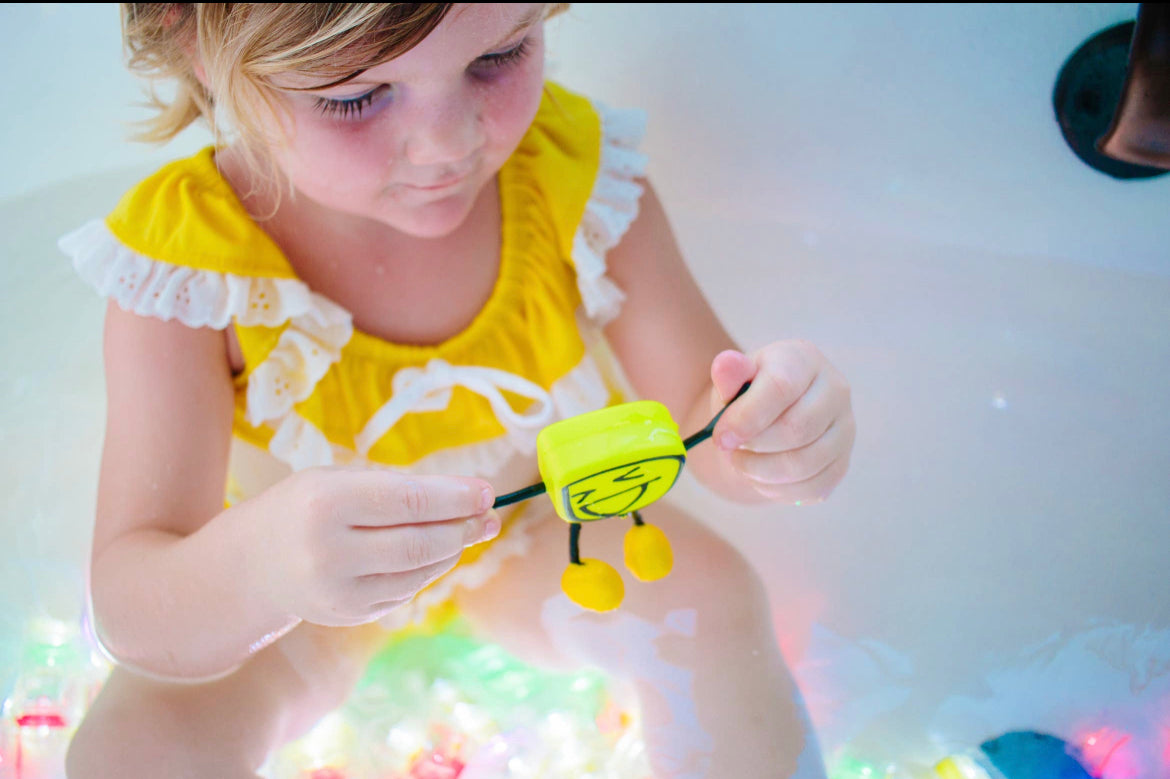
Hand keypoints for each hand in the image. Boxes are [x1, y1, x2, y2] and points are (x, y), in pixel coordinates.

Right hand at [248, 467, 498, 626]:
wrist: (252, 564)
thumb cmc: (305, 507)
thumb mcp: (339, 479)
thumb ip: (399, 487)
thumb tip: (469, 499)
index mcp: (326, 502)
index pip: (409, 501)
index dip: (456, 498)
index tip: (487, 492)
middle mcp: (329, 551)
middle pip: (420, 543)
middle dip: (463, 528)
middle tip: (489, 517)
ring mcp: (338, 591)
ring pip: (418, 572)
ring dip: (452, 550)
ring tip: (469, 531)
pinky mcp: (348, 615)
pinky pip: (405, 592)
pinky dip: (428, 570)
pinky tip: (434, 552)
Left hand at [709, 342, 854, 504]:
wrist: (767, 419)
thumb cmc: (748, 395)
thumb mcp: (733, 382)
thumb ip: (729, 375)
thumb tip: (726, 364)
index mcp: (804, 359)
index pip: (781, 389)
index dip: (747, 418)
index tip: (721, 437)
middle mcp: (835, 390)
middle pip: (796, 429)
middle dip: (754, 446)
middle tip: (730, 448)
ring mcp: (845, 427)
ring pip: (805, 463)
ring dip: (762, 472)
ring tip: (741, 462)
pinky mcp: (842, 462)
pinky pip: (813, 487)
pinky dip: (777, 490)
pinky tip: (759, 477)